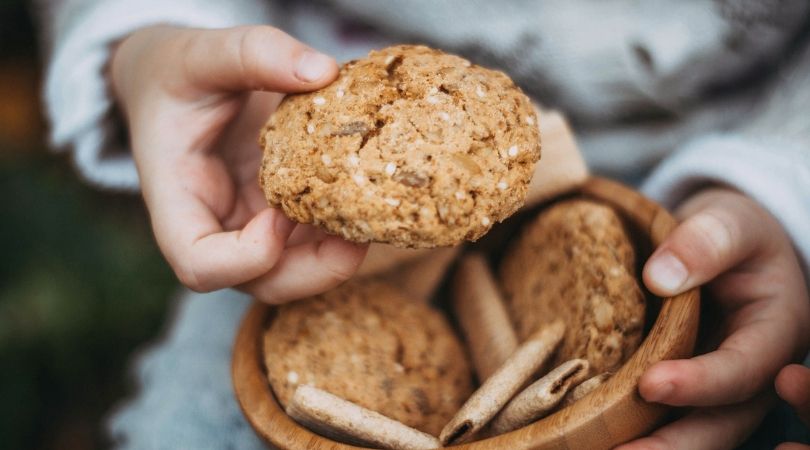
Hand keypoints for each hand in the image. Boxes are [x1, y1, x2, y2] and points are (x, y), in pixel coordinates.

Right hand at [110, 25, 366, 302]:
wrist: (176, 83)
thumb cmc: (177, 73)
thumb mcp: (202, 53)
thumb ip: (253, 53)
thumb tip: (322, 71)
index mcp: (178, 199)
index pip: (199, 265)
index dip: (244, 258)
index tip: (279, 214)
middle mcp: (216, 227)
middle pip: (262, 283)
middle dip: (315, 271)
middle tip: (357, 235)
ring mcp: (250, 226)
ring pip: (297, 271)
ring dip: (339, 255)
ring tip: (373, 212)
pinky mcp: (281, 214)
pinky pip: (315, 240)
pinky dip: (344, 228)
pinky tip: (370, 194)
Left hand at [616, 188, 809, 448]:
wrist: (724, 244)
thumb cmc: (732, 232)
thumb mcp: (728, 221)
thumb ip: (704, 242)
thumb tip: (659, 278)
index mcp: (774, 331)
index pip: (743, 369)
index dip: (702, 383)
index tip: (652, 384)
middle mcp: (753, 372)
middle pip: (722, 423)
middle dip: (674, 445)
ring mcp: (719, 386)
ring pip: (694, 433)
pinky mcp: (687, 389)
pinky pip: (667, 420)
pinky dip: (637, 433)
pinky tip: (595, 439)